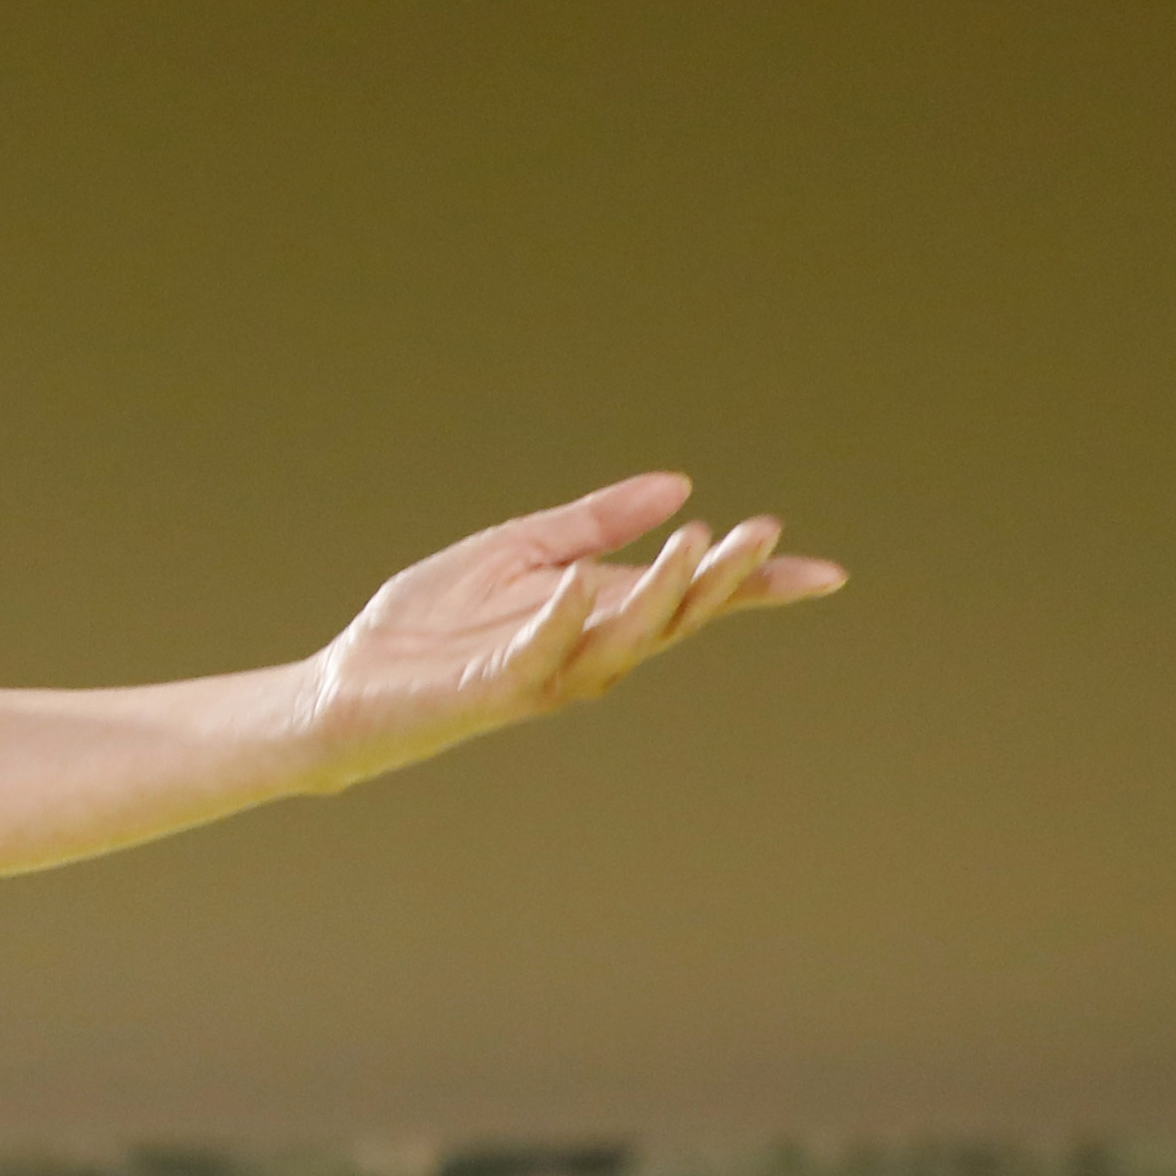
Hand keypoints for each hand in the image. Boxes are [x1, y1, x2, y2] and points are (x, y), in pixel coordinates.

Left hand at [299, 474, 842, 788]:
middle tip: (762, 534)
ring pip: (621, 639)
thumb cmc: (431, 627)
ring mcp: (543, 673)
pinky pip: (536, 656)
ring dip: (659, 593)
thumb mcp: (520, 552)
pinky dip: (559, 621)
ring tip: (695, 543)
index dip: (757, 588)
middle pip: (673, 616)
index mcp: (597, 613)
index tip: (826, 573)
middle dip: (721, 579)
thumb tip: (678, 486)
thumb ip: (592, 523)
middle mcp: (585, 649)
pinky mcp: (491, 689)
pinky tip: (580, 585)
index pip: (692, 600)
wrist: (349, 686)